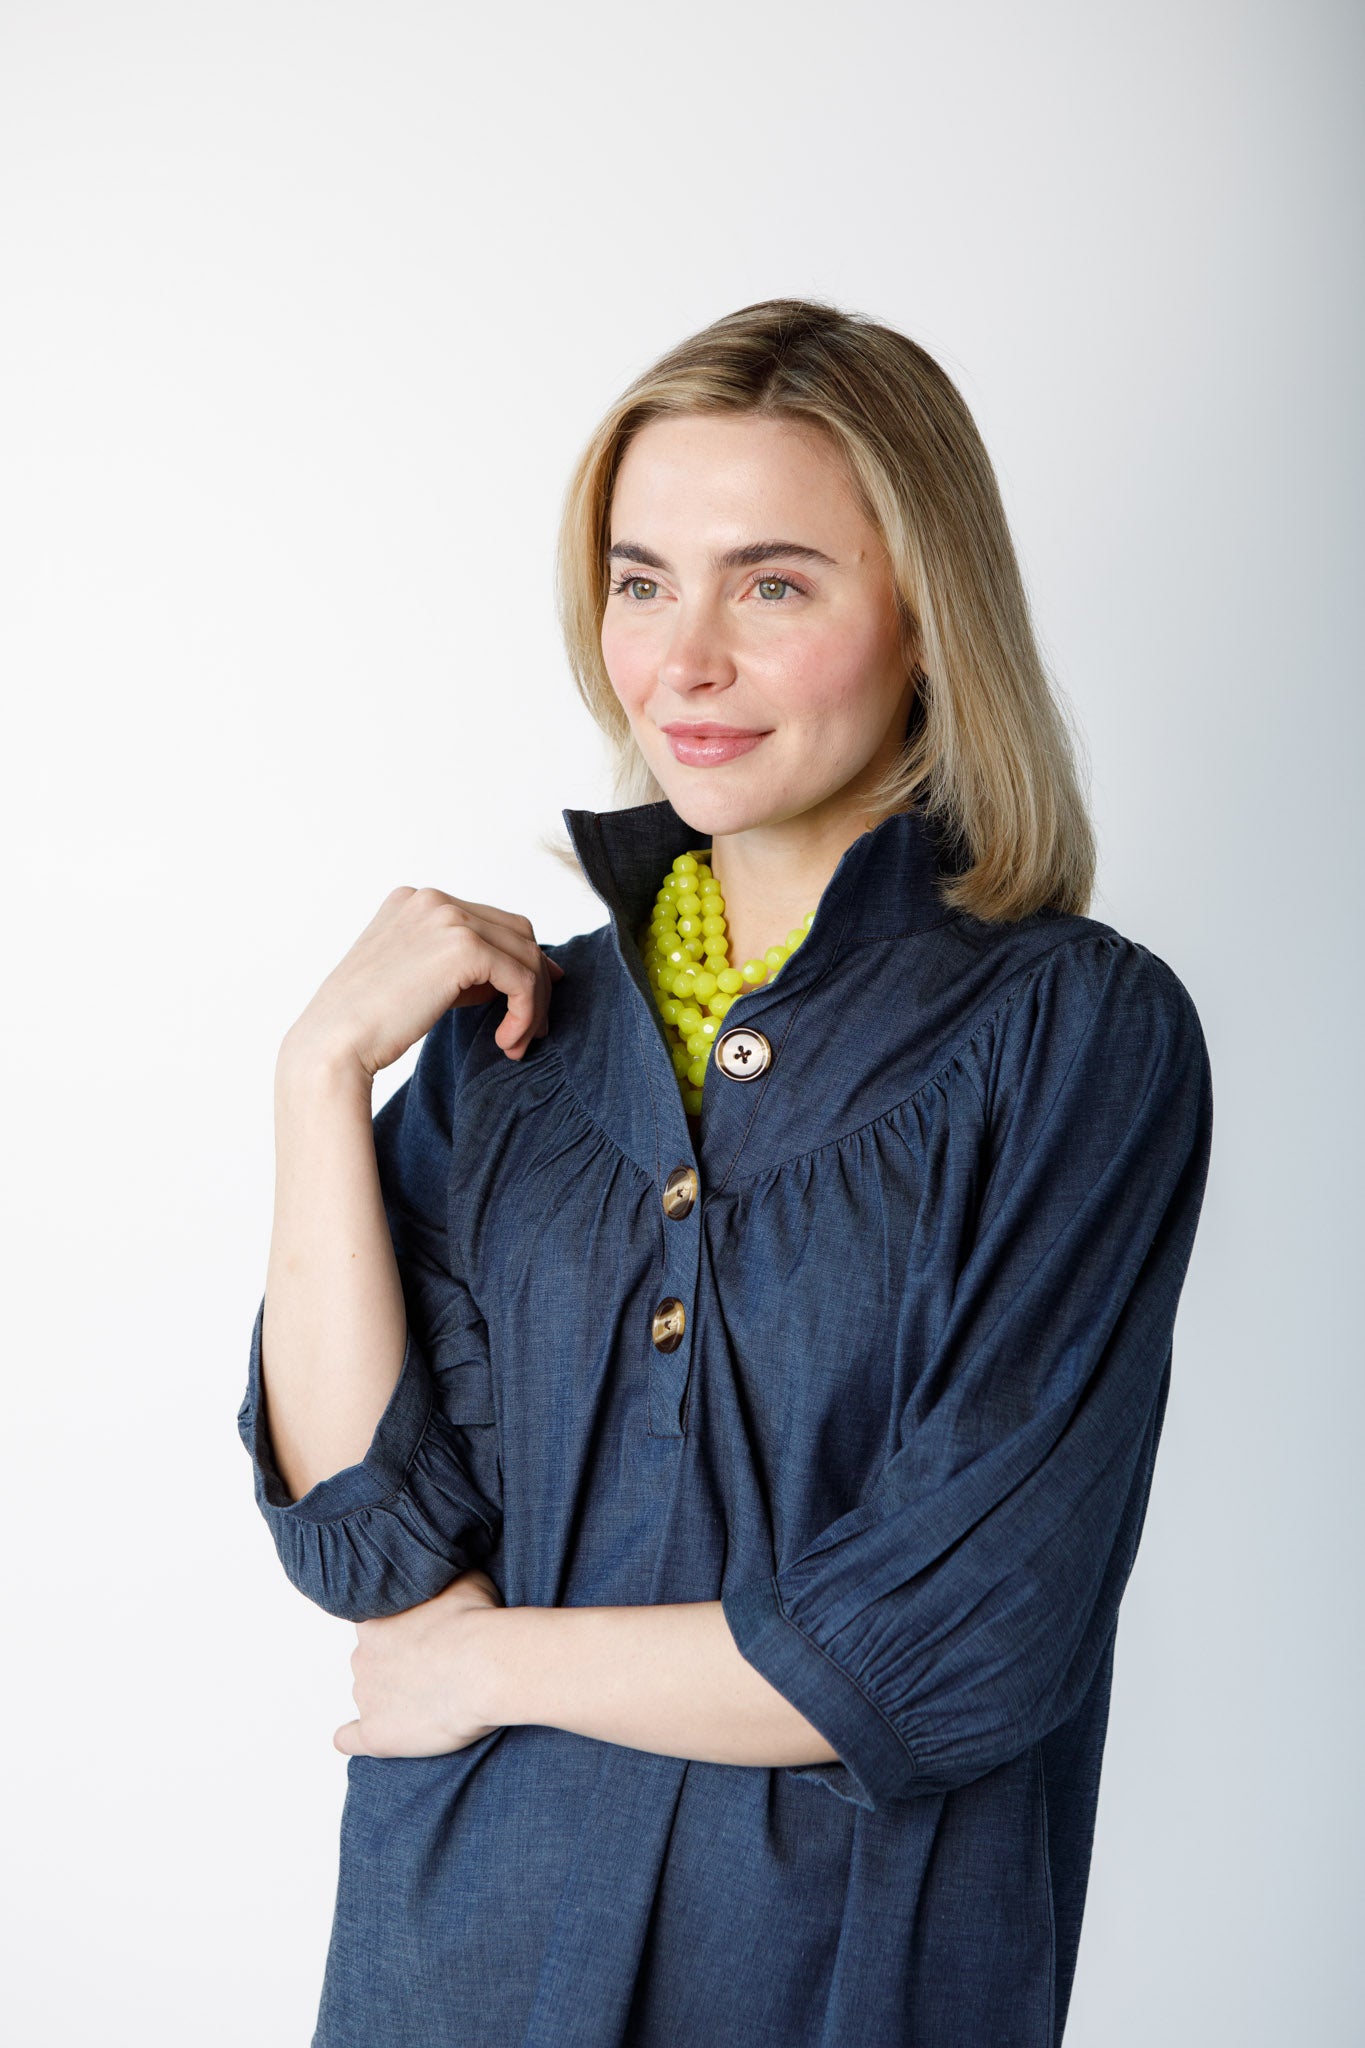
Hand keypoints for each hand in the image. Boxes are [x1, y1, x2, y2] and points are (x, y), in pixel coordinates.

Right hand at [282, 886, 565, 1080]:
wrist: (334, 1044)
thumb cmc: (367, 1024)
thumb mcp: (416, 978)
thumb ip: (460, 966)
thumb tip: (522, 974)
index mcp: (416, 901)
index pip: (490, 922)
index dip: (519, 962)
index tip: (529, 1001)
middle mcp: (433, 899)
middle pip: (517, 933)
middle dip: (533, 982)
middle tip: (532, 1029)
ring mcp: (448, 917)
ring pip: (527, 955)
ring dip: (533, 1004)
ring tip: (516, 1043)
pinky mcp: (464, 947)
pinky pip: (521, 978)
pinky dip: (526, 1012)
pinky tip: (507, 1042)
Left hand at [333, 1568, 506, 1758]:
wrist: (486, 1666)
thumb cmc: (476, 1621)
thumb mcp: (462, 1580)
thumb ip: (440, 1581)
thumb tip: (445, 1574)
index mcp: (374, 1621)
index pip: (374, 1629)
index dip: (400, 1636)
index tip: (425, 1641)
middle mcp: (362, 1658)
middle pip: (371, 1664)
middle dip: (396, 1667)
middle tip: (433, 1671)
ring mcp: (367, 1697)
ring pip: (370, 1698)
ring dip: (390, 1700)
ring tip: (428, 1703)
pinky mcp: (376, 1734)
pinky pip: (349, 1739)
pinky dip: (353, 1738)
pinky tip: (361, 1736)